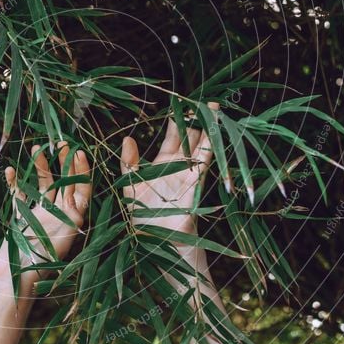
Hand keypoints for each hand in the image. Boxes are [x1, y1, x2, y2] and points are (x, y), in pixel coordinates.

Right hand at [0, 142, 90, 279]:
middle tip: (61, 142)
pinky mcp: (22, 217)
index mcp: (74, 220)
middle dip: (63, 162)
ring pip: (43, 185)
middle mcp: (60, 215)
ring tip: (36, 148)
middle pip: (65, 182)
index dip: (82, 171)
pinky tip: (12, 170)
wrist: (14, 281)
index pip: (82, 190)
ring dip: (40, 167)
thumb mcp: (61, 241)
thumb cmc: (40, 265)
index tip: (78, 153)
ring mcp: (40, 214)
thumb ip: (69, 222)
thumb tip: (79, 205)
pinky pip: (19, 195)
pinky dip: (16, 182)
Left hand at [120, 102, 218, 235]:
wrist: (155, 242)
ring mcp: (189, 177)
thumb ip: (129, 163)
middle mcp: (179, 168)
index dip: (177, 121)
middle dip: (197, 120)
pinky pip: (203, 168)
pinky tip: (214, 137)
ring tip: (215, 111)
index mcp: (162, 164)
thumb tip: (128, 138)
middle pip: (191, 139)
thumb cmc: (141, 217)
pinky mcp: (194, 189)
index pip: (173, 137)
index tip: (180, 102)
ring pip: (201, 149)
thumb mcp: (130, 186)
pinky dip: (209, 153)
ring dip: (208, 131)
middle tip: (204, 101)